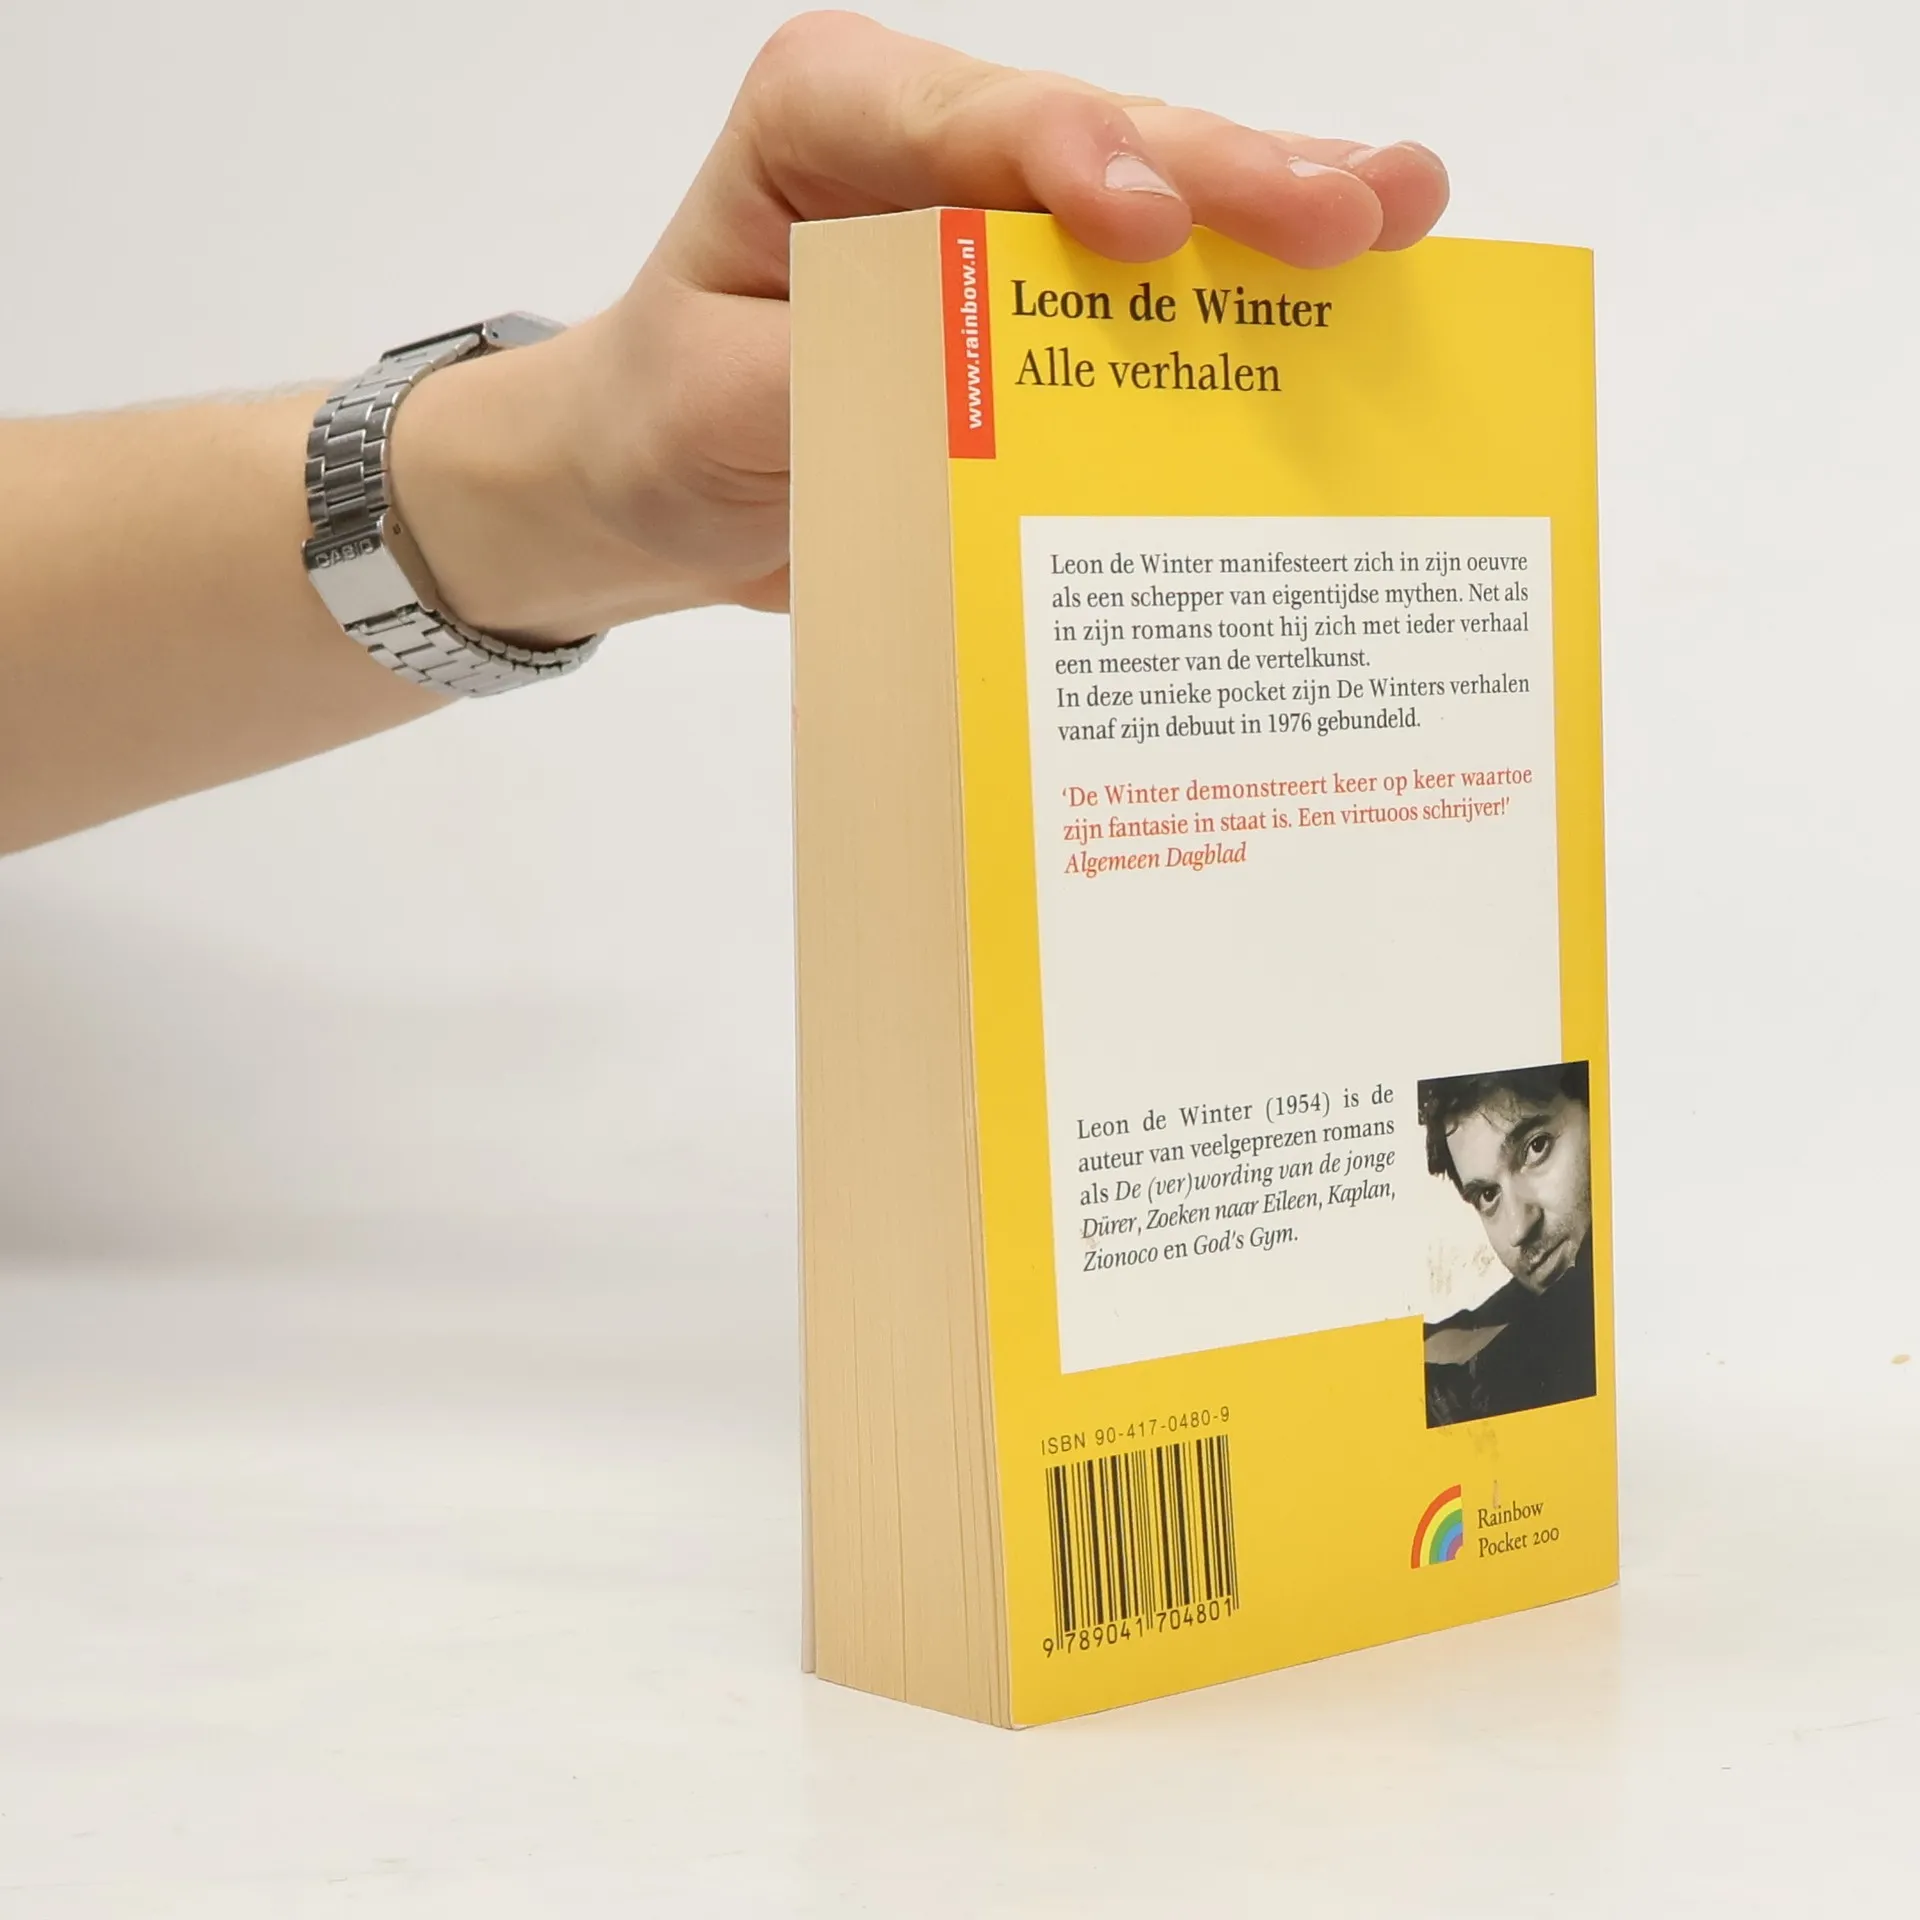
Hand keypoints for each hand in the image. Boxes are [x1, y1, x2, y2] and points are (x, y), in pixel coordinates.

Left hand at [392, 11, 1449, 642]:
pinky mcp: (1038, 303)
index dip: (1070, 156)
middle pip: (1098, 138)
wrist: (651, 480)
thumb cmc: (663, 420)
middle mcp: (927, 141)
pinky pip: (1151, 294)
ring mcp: (996, 216)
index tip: (1147, 226)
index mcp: (825, 115)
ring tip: (1405, 213)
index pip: (966, 117)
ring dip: (1276, 215)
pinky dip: (1243, 300)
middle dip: (1229, 176)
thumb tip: (982, 402)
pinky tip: (1354, 290)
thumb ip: (842, 388)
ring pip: (1156, 195)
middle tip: (1362, 210)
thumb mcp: (714, 411)